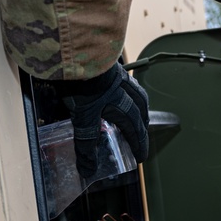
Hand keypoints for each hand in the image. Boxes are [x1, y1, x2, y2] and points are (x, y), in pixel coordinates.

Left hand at [59, 61, 149, 177]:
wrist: (79, 51)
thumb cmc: (83, 84)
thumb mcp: (83, 119)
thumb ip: (85, 144)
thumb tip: (87, 169)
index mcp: (125, 107)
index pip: (136, 131)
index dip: (139, 146)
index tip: (141, 157)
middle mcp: (127, 92)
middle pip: (141, 112)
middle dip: (141, 127)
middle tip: (140, 136)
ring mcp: (120, 77)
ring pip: (136, 95)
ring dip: (138, 107)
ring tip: (135, 113)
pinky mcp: (111, 65)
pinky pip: (125, 82)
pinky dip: (127, 90)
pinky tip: (119, 89)